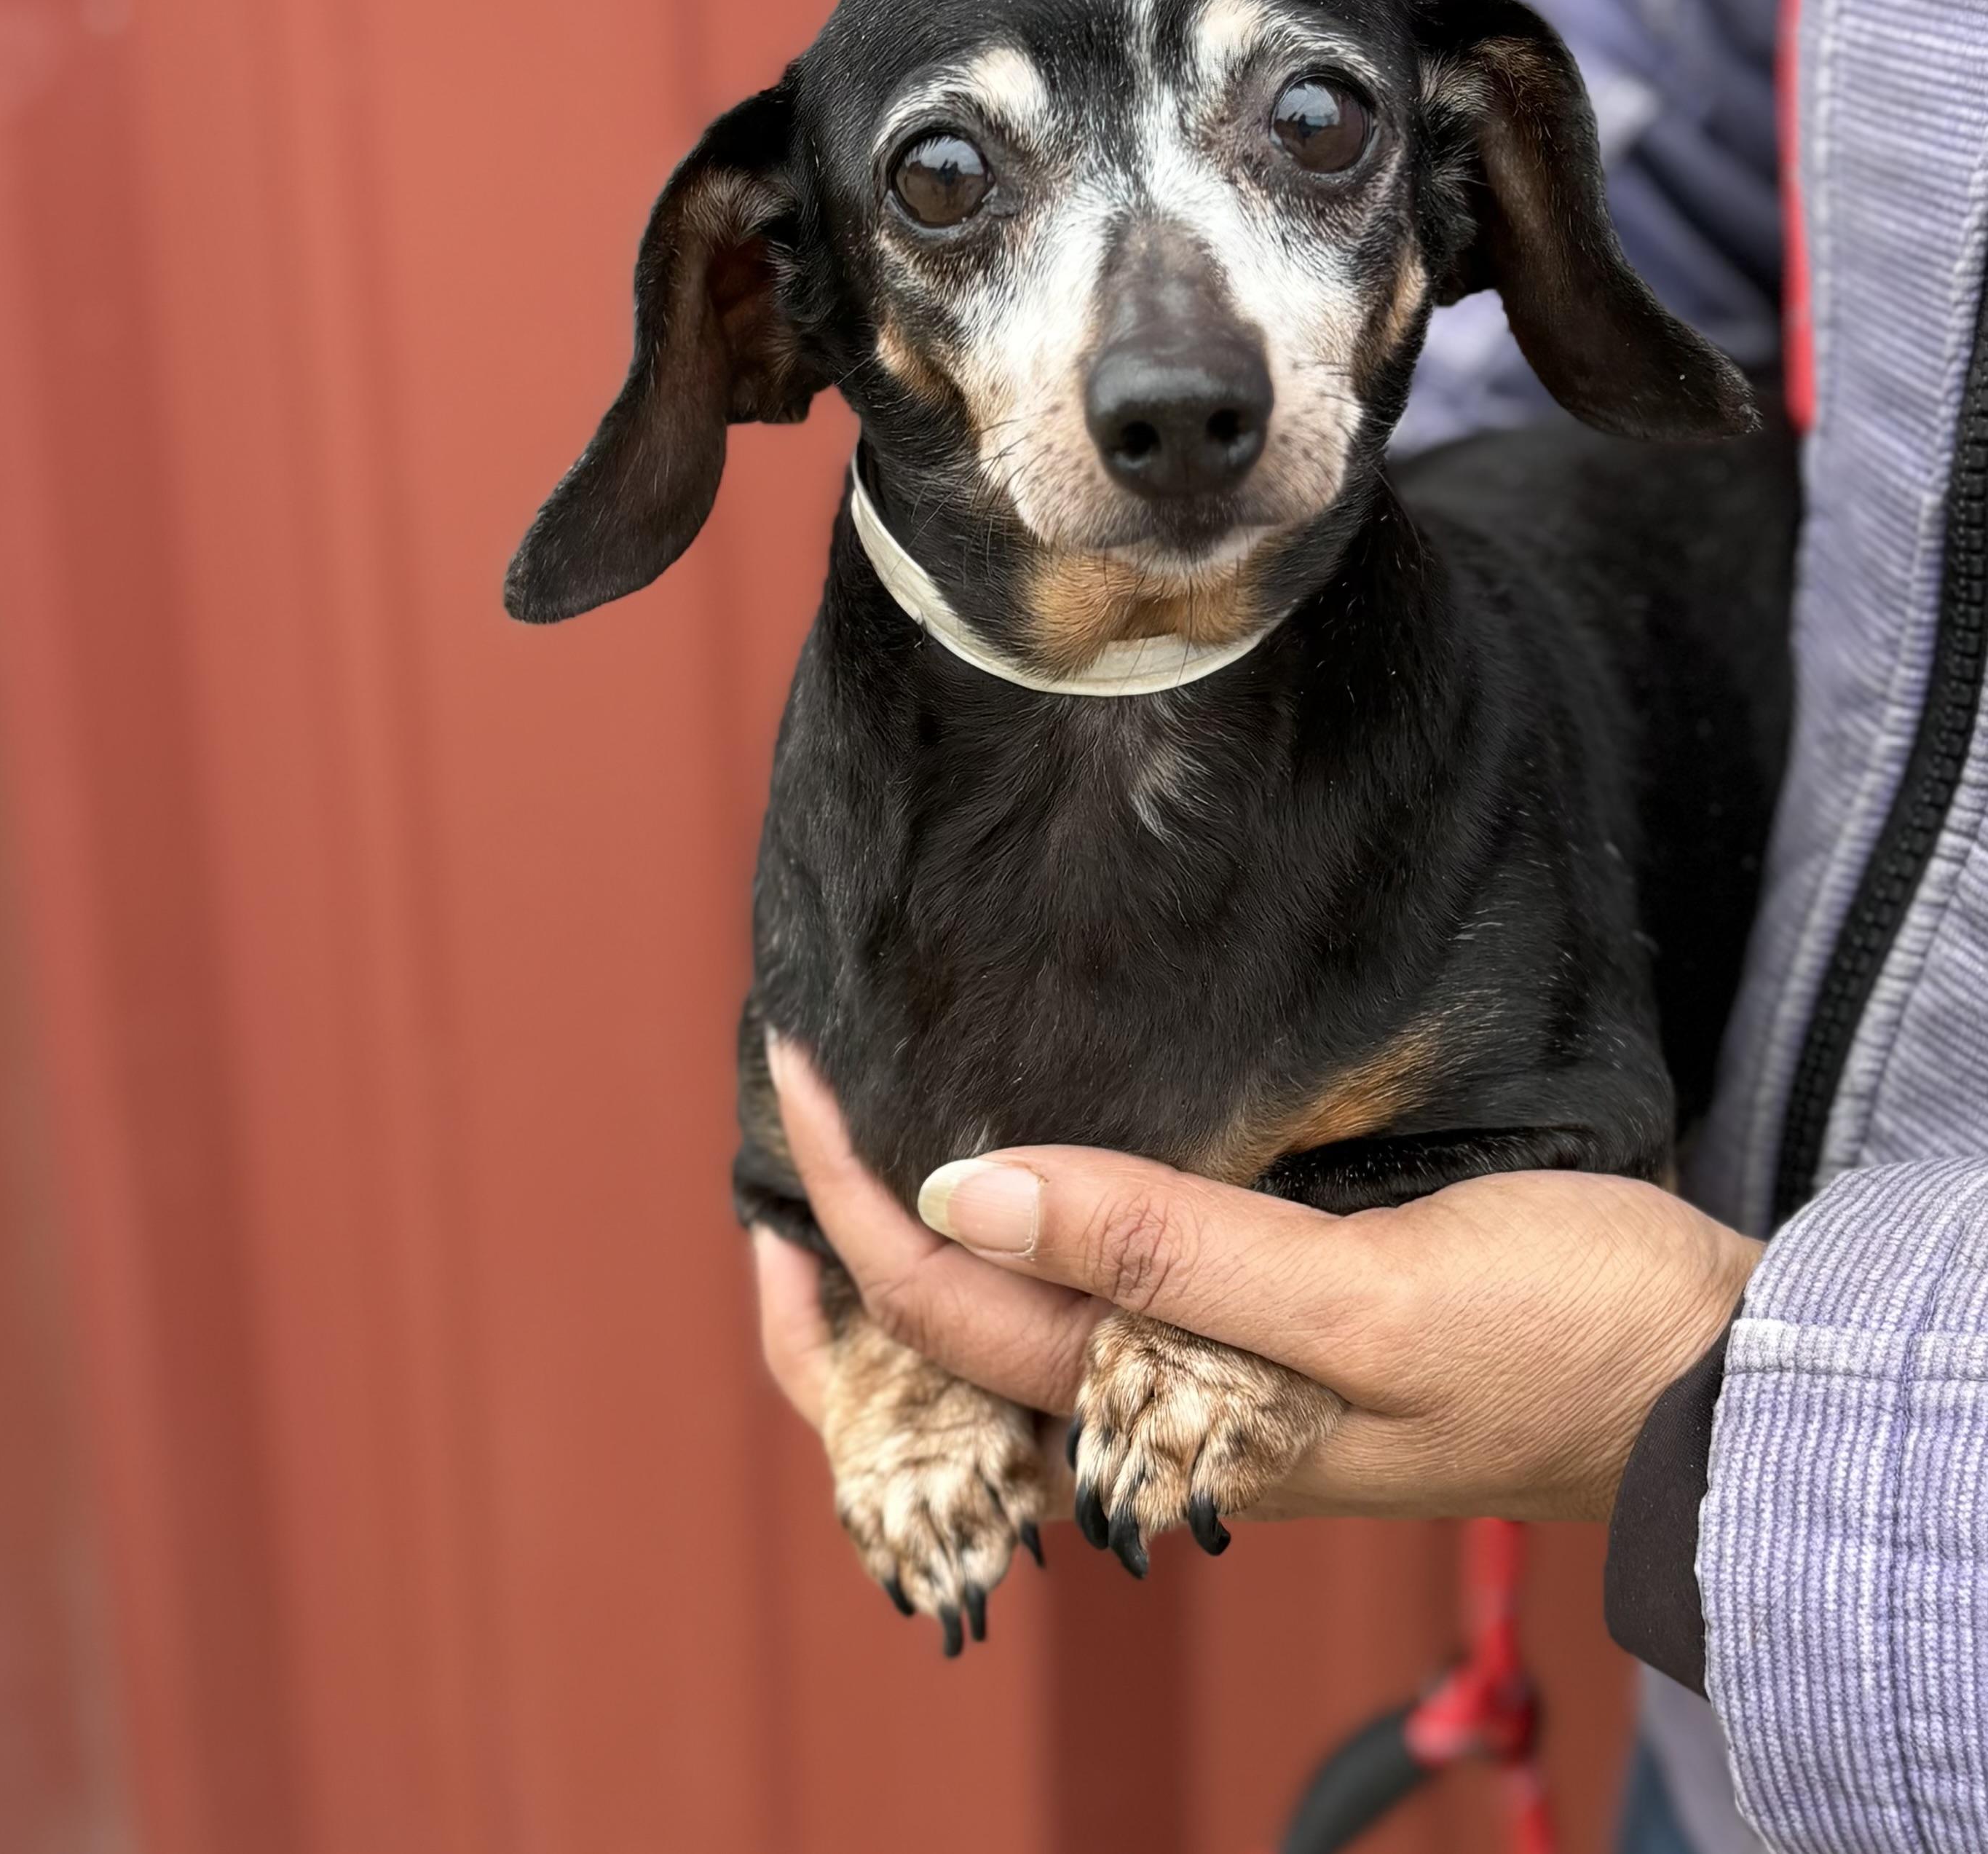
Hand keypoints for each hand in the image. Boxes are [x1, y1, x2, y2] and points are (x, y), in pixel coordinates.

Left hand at [754, 1039, 1760, 1521]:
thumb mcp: (1372, 1299)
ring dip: (909, 1254)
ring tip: (839, 1151)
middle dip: (833, 1258)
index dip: (854, 1199)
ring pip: (1009, 1336)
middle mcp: (1163, 1415)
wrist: (1704, 1384)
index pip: (954, 1310)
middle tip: (779, 1108)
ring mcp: (1204, 1384)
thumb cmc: (1563, 1339)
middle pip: (946, 1360)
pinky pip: (1091, 1304)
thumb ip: (1169, 1253)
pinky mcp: (1257, 1341)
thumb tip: (964, 1194)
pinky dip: (1017, 1246)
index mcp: (1171, 1417)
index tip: (800, 1067)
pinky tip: (1003, 1180)